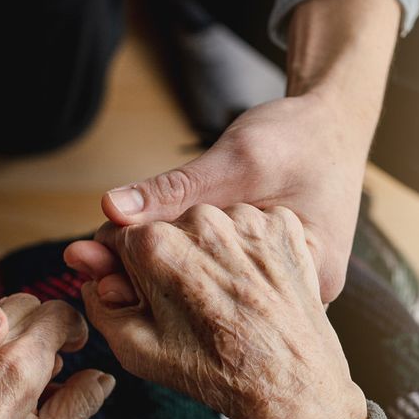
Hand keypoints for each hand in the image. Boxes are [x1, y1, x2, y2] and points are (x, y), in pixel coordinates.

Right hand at [70, 204, 365, 418]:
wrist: (292, 385)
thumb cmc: (214, 372)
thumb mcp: (138, 349)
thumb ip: (101, 304)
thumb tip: (89, 275)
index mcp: (155, 246)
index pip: (117, 236)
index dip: (119, 264)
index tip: (131, 286)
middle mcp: (200, 221)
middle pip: (164, 229)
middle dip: (164, 260)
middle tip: (183, 302)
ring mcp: (247, 219)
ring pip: (208, 226)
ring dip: (208, 253)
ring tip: (225, 298)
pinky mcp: (283, 225)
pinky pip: (250, 229)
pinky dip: (247, 251)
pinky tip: (253, 287)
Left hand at [97, 0, 400, 301]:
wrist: (336, 122)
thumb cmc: (302, 138)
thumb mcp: (238, 159)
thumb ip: (176, 189)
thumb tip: (111, 209)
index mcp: (309, 278)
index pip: (220, 296)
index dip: (156, 287)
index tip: (97, 271)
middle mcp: (296, 292)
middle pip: (208, 296)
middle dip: (145, 278)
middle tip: (82, 257)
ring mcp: (278, 281)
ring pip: (205, 281)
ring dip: (154, 264)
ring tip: (96, 250)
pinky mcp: (260, 264)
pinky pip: (211, 265)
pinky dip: (176, 253)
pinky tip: (130, 243)